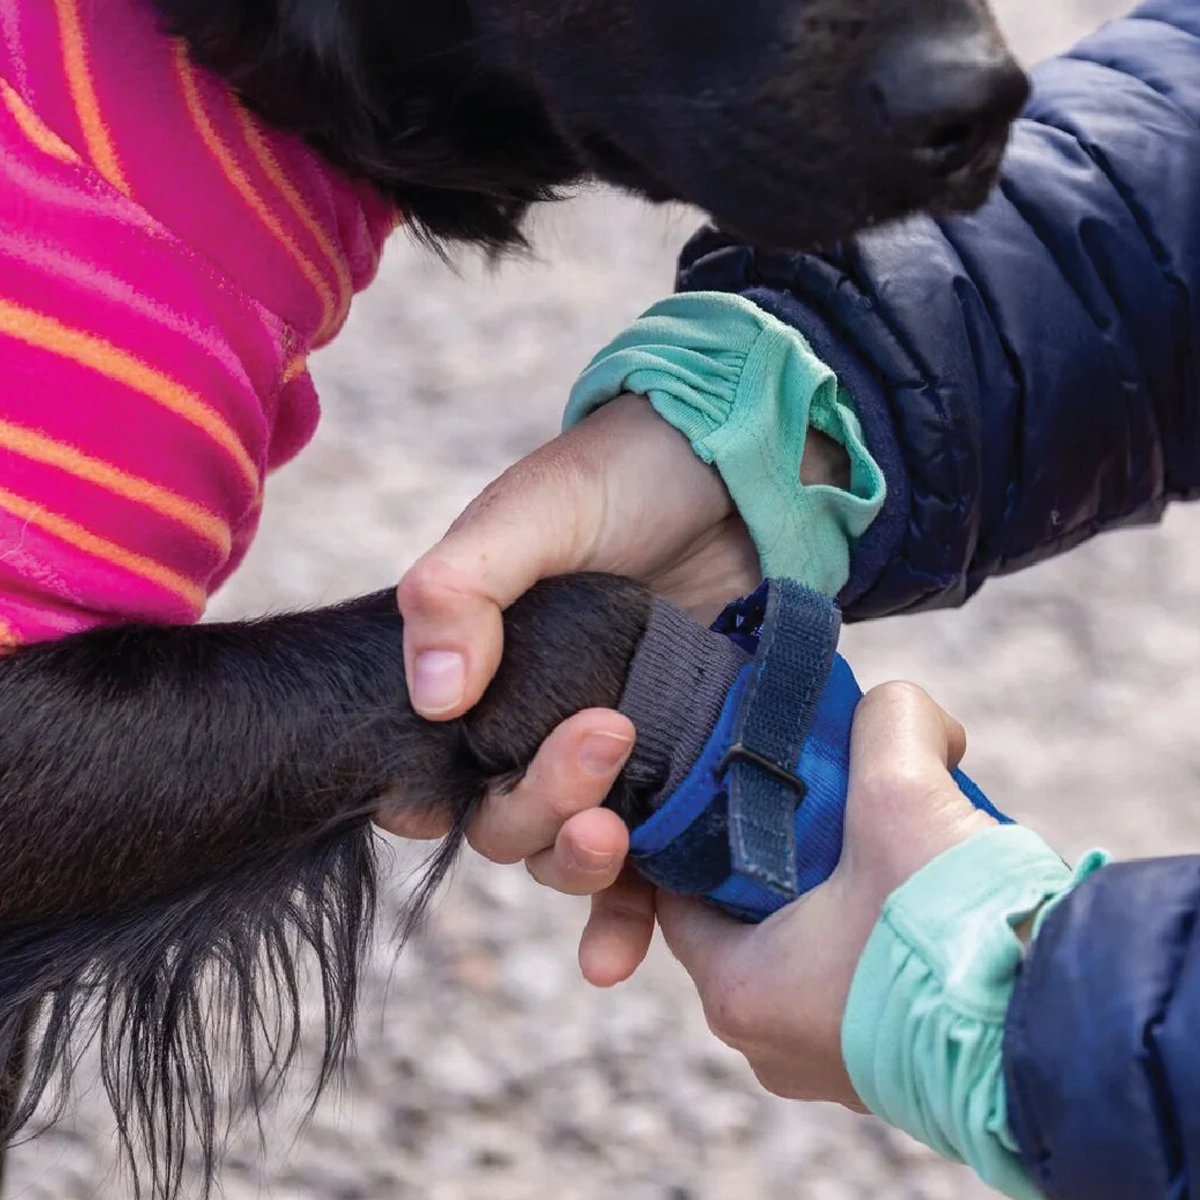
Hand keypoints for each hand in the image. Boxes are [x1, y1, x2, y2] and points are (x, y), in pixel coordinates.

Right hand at [385, 394, 846, 986]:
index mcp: (478, 672)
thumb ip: (465, 588)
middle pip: (503, 819)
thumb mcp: (530, 514)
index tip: (444, 793)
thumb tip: (432, 696)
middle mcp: (530, 724)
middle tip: (600, 742)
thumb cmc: (618, 476)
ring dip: (580, 868)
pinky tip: (619, 957)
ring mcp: (606, 754)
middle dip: (538, 807)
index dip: (426, 796)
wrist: (736, 473)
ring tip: (615, 838)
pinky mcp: (673, 770)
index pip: (425, 766)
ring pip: (566, 850)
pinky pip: (645, 860)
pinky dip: (629, 912)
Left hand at [657, 682, 996, 1106]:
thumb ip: (888, 721)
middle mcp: (770, 1042)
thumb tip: (900, 709)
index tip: (740, 780)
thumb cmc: (959, 936)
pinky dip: (875, 937)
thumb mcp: (906, 794)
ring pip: (806, 948)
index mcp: (738, 990)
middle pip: (746, 915)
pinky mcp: (890, 1070)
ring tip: (879, 845)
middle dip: (781, 854)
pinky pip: (857, 982)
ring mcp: (829, 1063)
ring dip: (836, 894)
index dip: (704, 824)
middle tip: (823, 804)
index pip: (681, 887)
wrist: (1064, 1037)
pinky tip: (917, 897)